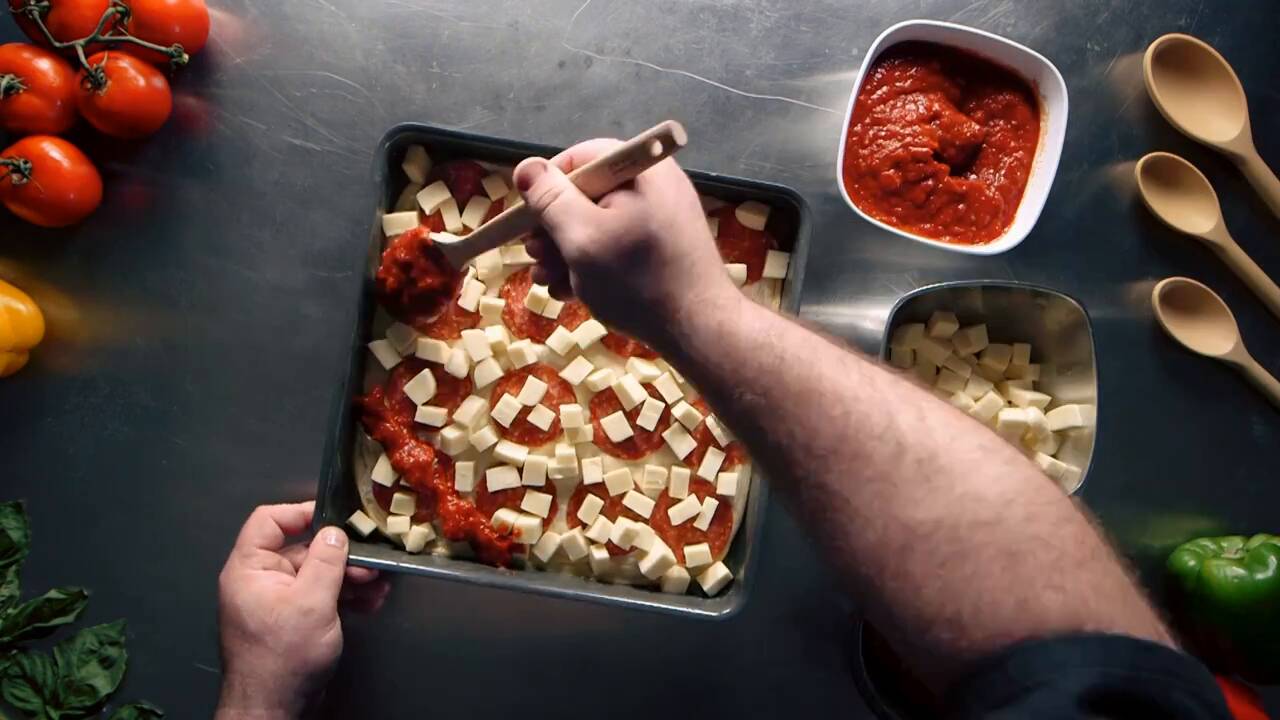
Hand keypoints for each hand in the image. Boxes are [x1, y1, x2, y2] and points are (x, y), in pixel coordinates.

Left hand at [215, 502, 388, 718]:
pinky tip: (369, 601)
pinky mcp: (293, 619)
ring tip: (376, 586)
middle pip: (302, 548)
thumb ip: (326, 561)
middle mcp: (260, 580)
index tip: (336, 516)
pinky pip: (319, 596)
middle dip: (339, 555)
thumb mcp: (311, 602)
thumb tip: (336, 532)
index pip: (269, 521)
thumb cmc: (282, 658)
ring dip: (348, 577)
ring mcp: (277, 601)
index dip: (301, 512)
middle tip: (369, 563)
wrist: (274, 708)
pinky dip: (343, 596)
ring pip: (316, 574)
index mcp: (250, 569)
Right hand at [513, 140, 735, 346]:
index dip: (547, 185)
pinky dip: (592, 266)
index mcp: (641, 170)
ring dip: (565, 252)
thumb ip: (551, 200)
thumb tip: (526, 168)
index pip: (582, 158)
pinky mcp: (662, 250)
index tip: (526, 215)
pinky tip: (570, 292)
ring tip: (546, 280)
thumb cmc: (638, 280)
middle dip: (553, 228)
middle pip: (588, 195)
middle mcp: (654, 187)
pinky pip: (618, 246)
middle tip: (532, 254)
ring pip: (599, 226)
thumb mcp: (582, 237)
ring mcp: (660, 220)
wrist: (699, 330)